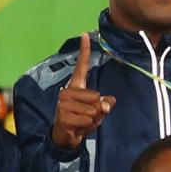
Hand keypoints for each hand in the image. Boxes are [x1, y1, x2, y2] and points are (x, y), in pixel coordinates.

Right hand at [52, 33, 114, 150]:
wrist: (64, 137)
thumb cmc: (81, 120)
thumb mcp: (96, 111)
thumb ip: (104, 104)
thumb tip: (107, 104)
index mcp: (75, 87)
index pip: (81, 67)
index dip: (84, 51)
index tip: (85, 34)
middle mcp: (67, 92)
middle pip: (96, 98)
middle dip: (98, 112)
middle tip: (86, 117)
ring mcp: (63, 103)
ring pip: (94, 111)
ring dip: (93, 121)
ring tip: (82, 123)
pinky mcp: (63, 116)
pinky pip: (88, 120)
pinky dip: (87, 127)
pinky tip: (78, 128)